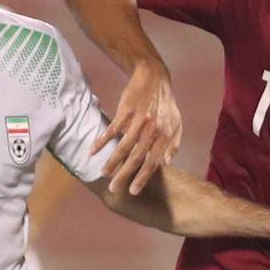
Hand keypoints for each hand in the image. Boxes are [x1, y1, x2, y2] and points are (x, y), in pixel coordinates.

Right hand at [91, 59, 181, 195]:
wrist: (153, 77)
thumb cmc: (165, 104)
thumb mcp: (177, 123)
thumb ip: (174, 144)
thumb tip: (166, 164)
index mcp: (165, 134)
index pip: (154, 161)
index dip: (143, 177)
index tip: (133, 191)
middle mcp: (153, 128)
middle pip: (137, 156)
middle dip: (125, 174)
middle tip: (114, 189)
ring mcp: (138, 119)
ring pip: (124, 145)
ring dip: (112, 160)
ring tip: (103, 173)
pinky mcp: (125, 110)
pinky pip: (112, 129)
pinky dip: (101, 141)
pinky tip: (92, 151)